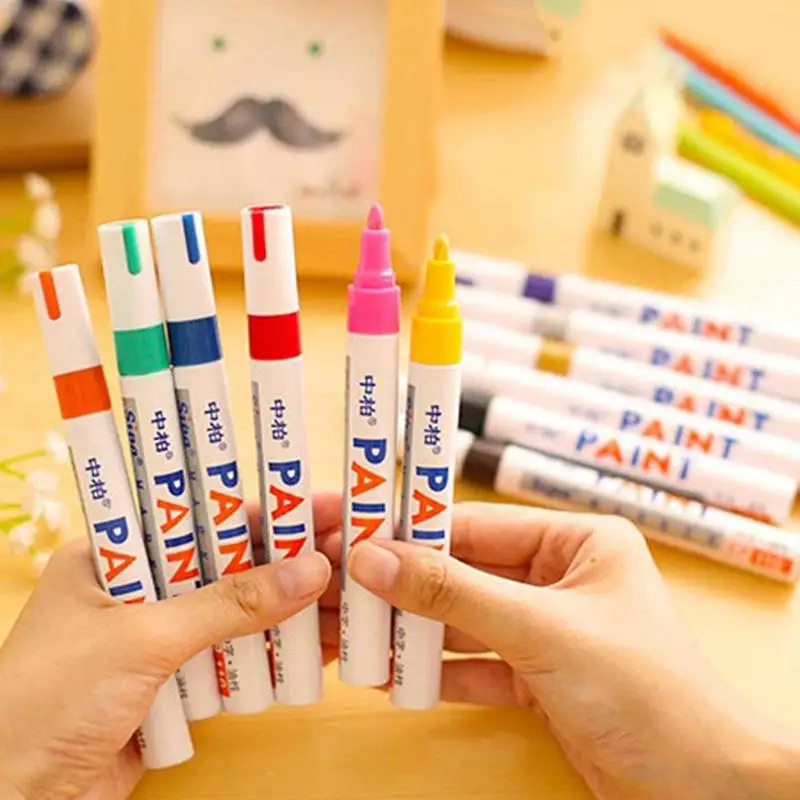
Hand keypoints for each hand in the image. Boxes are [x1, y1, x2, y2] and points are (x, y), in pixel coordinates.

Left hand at [0, 494, 339, 799]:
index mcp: (112, 552)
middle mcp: (137, 587)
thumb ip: (228, 604)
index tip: (323, 504)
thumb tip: (312, 570)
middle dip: (289, 560)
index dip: (265, 510)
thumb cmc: (51, 700)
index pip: (201, 515)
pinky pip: (234, 657)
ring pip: (238, 612)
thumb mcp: (142, 638)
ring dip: (292, 609)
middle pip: (228, 564)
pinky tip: (324, 646)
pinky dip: (275, 653)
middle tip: (354, 551)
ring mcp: (156, 638)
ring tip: (356, 599)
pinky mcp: (172, 684)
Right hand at [321, 503, 799, 799]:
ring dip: (413, 632)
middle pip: (463, 574)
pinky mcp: (538, 678)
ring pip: (463, 621)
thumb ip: (454, 593)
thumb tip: (373, 558)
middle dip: (404, 586)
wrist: (703, 790)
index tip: (354, 534)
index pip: (476, 525)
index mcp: (576, 541)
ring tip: (351, 634)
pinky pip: (475, 665)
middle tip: (340, 587)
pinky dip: (438, 673)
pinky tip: (392, 677)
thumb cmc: (645, 689)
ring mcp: (547, 630)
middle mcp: (560, 578)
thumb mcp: (540, 629)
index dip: (413, 530)